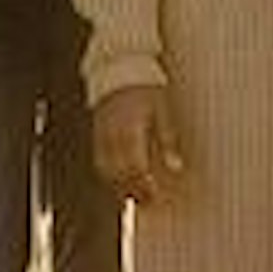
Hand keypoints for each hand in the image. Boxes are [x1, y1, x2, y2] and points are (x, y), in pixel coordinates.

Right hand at [95, 84, 185, 203]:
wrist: (120, 68)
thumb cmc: (146, 88)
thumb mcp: (163, 111)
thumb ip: (168, 140)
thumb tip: (175, 167)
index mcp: (131, 129)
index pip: (135, 167)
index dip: (144, 186)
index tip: (155, 196)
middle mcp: (113, 135)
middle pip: (119, 173)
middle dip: (133, 191)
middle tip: (148, 203)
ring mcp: (102, 135)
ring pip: (106, 170)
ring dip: (119, 186)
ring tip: (135, 197)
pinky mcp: (97, 134)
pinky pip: (100, 161)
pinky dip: (109, 175)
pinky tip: (120, 181)